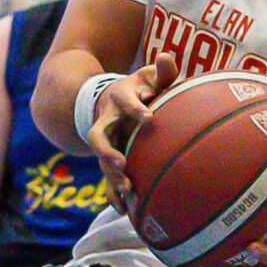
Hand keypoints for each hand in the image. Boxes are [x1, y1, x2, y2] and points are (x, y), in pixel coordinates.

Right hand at [88, 54, 179, 208]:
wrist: (105, 99)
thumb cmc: (138, 89)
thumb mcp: (148, 76)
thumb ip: (161, 71)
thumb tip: (167, 57)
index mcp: (119, 98)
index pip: (125, 102)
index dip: (135, 109)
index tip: (148, 117)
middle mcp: (107, 121)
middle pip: (100, 137)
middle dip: (108, 151)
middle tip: (121, 164)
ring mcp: (105, 141)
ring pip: (101, 159)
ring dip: (111, 176)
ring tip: (126, 190)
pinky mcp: (107, 156)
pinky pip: (106, 177)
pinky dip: (113, 193)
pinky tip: (124, 210)